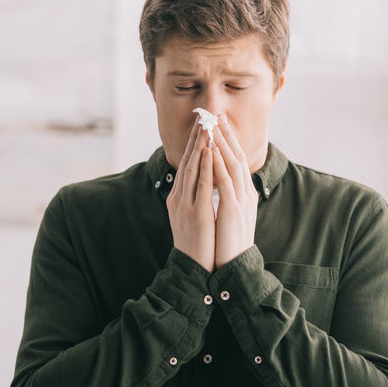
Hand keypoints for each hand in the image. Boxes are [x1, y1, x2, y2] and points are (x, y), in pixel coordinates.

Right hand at [167, 124, 215, 271]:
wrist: (193, 269)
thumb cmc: (197, 245)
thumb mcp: (191, 218)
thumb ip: (194, 199)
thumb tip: (201, 184)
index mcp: (178, 198)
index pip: (186, 165)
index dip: (193, 145)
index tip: (201, 126)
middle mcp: (178, 197)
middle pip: (186, 162)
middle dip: (195, 139)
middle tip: (203, 117)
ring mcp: (185, 205)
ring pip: (192, 169)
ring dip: (199, 146)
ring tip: (206, 127)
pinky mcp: (196, 213)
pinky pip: (200, 185)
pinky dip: (204, 166)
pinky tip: (209, 152)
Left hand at [211, 115, 257, 268]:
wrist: (235, 266)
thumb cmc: (228, 243)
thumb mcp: (229, 216)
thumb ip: (226, 198)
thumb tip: (218, 184)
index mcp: (243, 194)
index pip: (235, 160)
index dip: (227, 141)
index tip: (218, 123)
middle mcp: (245, 193)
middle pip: (236, 156)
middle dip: (226, 135)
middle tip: (217, 114)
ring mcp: (241, 200)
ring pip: (233, 165)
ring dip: (223, 144)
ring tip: (214, 125)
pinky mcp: (233, 210)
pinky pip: (226, 182)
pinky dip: (220, 165)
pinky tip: (213, 151)